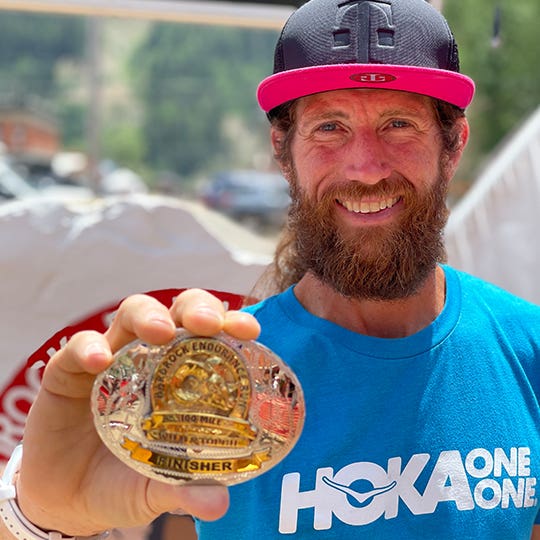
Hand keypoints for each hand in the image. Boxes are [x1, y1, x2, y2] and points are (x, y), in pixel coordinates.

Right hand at [16, 289, 260, 535]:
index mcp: (181, 376)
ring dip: (149, 316)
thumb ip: (185, 489)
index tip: (249, 330)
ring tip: (160, 333)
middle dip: (196, 308)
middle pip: (177, 311)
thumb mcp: (158, 486)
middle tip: (207, 324)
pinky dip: (89, 347)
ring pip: (132, 314)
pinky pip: (77, 349)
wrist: (69, 500)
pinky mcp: (68, 371)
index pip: (212, 337)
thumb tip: (220, 503)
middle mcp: (150, 357)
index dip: (230, 324)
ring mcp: (111, 358)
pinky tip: (100, 360)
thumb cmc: (126, 480)